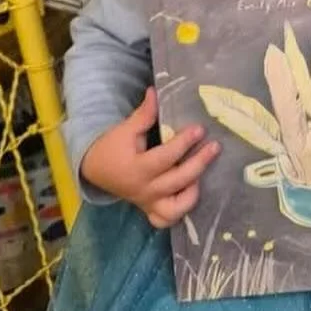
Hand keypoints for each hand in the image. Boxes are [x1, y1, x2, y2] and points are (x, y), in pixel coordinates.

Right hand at [80, 86, 220, 228]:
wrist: (96, 170)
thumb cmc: (112, 147)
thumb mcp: (125, 129)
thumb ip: (144, 114)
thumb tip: (156, 91)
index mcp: (136, 169)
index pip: (165, 157)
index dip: (183, 143)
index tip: (200, 129)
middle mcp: (144, 190)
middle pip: (177, 181)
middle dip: (198, 163)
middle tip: (215, 146)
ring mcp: (148, 203)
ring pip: (175, 209)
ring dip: (192, 193)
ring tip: (203, 174)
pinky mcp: (150, 210)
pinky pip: (167, 220)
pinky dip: (181, 212)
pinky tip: (191, 193)